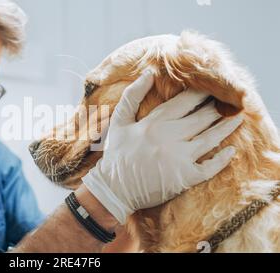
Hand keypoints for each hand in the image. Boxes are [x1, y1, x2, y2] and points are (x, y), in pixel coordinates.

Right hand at [82, 70, 242, 223]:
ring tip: (237, 118)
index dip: (201, 93)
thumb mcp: (119, 122)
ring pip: (210, 138)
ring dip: (226, 127)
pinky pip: (210, 166)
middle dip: (218, 108)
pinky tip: (231, 151)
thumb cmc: (116, 154)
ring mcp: (180, 158)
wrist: (114, 189)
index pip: (185, 102)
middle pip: (202, 118)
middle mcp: (170, 137)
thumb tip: (148, 73)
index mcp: (155, 122)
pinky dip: (222, 159)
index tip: (212, 87)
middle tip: (230, 101)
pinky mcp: (185, 177)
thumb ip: (132, 96)